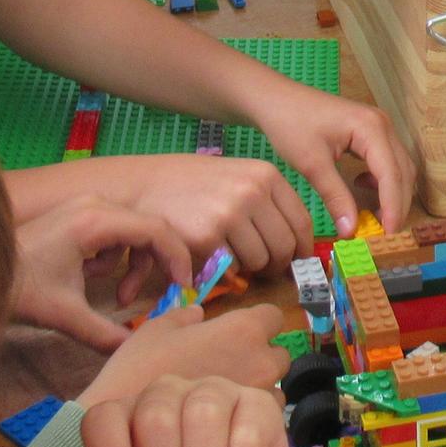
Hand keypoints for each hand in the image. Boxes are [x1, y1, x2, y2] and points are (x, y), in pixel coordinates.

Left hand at [13, 196, 194, 351]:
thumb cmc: (22, 290)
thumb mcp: (67, 316)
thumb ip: (106, 335)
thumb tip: (138, 351)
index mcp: (96, 220)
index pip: (156, 231)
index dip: (178, 259)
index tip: (184, 287)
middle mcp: (95, 204)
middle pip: (148, 228)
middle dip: (155, 266)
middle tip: (162, 295)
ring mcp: (86, 206)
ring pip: (132, 231)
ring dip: (132, 265)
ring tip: (116, 295)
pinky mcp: (78, 214)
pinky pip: (114, 232)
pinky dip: (113, 258)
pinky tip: (91, 278)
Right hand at [69, 153, 314, 273]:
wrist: (143, 185)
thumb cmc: (190, 183)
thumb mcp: (236, 177)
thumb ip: (266, 203)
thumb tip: (297, 246)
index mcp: (265, 175)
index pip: (301, 223)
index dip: (302, 250)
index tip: (298, 262)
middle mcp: (252, 192)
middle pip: (285, 247)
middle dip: (277, 265)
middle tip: (265, 270)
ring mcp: (230, 215)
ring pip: (260, 262)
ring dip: (250, 268)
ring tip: (233, 258)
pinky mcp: (207, 238)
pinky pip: (232, 269)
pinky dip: (226, 271)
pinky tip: (212, 257)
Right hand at [76, 304, 292, 415]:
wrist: (128, 431)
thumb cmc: (139, 372)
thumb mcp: (154, 332)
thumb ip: (183, 318)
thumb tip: (198, 314)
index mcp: (241, 329)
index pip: (272, 316)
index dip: (257, 324)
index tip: (239, 335)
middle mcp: (261, 360)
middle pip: (279, 355)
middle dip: (261, 361)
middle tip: (230, 373)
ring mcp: (261, 398)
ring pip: (275, 392)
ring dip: (257, 394)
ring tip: (225, 406)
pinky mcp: (255, 433)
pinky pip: (263, 423)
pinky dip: (249, 423)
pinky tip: (222, 430)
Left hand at [239, 74, 416, 235]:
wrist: (274, 99)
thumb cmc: (290, 124)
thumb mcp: (312, 164)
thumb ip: (335, 197)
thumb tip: (351, 231)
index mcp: (371, 128)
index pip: (392, 174)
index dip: (393, 207)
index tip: (388, 235)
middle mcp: (382, 124)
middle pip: (402, 171)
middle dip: (397, 204)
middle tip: (384, 234)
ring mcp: (379, 126)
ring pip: (399, 167)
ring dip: (392, 193)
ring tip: (376, 217)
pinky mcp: (371, 131)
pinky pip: (388, 160)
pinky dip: (383, 180)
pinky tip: (361, 186)